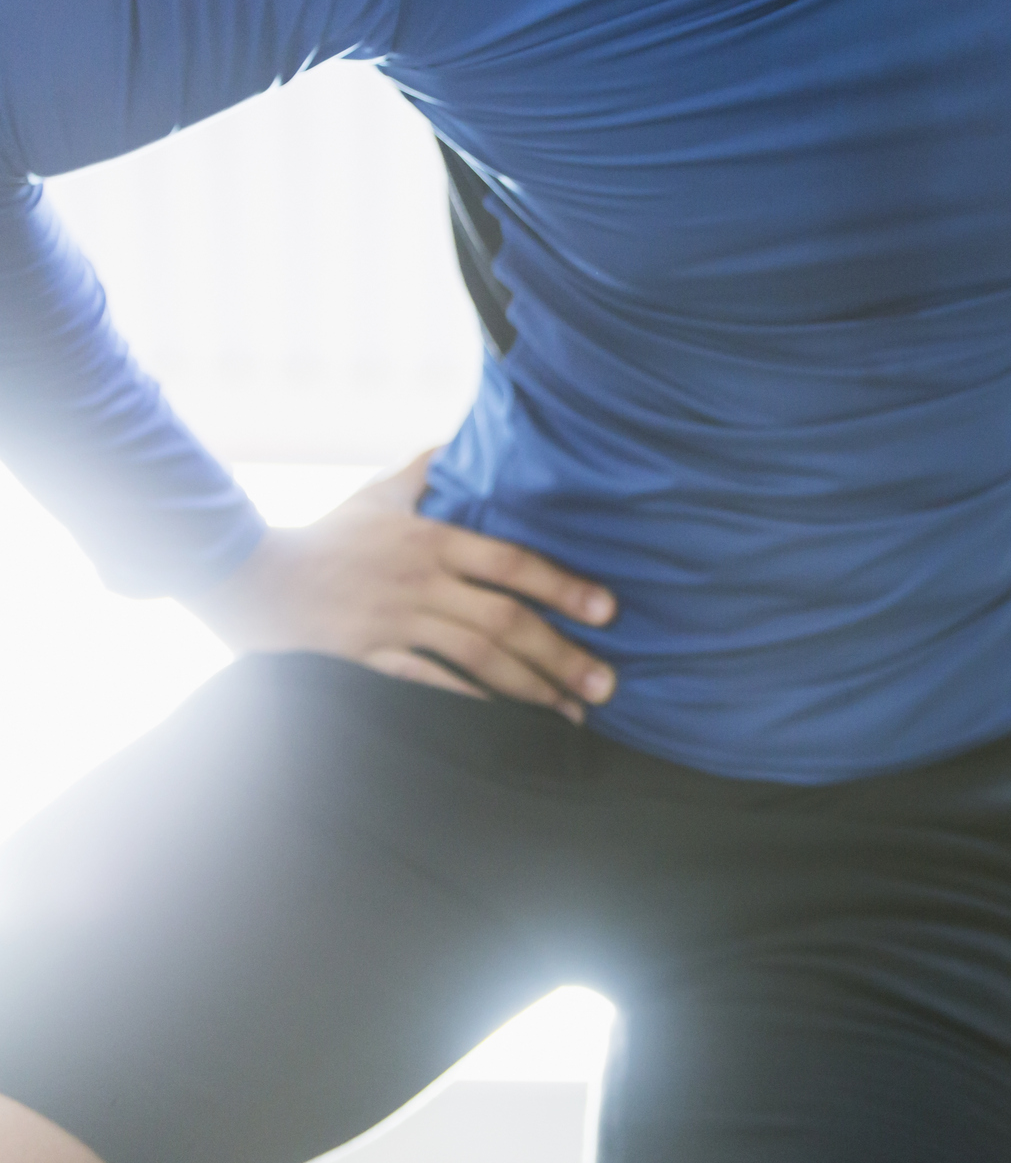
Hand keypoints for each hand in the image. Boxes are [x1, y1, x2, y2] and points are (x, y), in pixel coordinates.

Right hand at [184, 453, 618, 721]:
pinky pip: (430, 686)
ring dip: (530, 689)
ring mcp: (394, 624)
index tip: (608, 610)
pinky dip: (473, 706)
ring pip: (475, 660)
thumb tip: (470, 437)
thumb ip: (430, 470)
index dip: (563, 586)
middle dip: (560, 655)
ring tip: (573, 713)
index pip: (511, 563)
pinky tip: (510, 725)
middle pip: (504, 621)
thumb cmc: (329, 535)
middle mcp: (419, 583)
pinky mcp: (369, 659)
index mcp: (431, 540)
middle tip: (606, 684)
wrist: (250, 577)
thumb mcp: (382, 493)